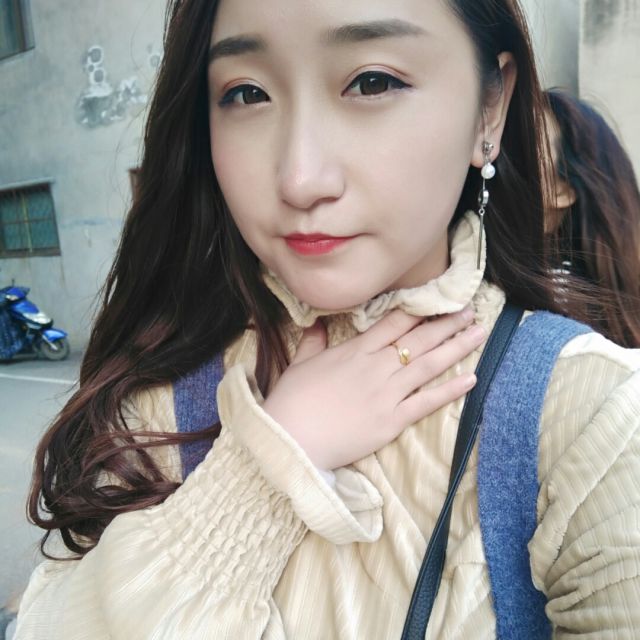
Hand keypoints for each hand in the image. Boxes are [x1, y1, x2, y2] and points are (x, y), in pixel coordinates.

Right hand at [262, 308, 485, 469]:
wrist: (290, 439)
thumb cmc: (291, 401)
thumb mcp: (300, 364)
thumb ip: (313, 341)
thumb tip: (316, 323)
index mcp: (355, 351)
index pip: (394, 323)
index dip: (419, 310)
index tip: (438, 300)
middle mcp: (376, 367)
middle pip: (419, 339)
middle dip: (446, 323)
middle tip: (470, 310)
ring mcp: (386, 394)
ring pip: (428, 365)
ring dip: (456, 347)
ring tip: (480, 332)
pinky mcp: (391, 421)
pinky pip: (426, 402)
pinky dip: (450, 390)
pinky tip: (471, 378)